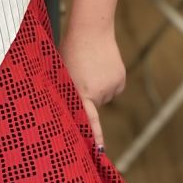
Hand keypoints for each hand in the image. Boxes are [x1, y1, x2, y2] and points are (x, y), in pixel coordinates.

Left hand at [59, 26, 125, 149]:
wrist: (91, 31)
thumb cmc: (69, 51)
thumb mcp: (62, 74)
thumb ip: (66, 92)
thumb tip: (69, 109)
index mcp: (81, 92)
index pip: (88, 121)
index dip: (93, 136)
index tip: (99, 151)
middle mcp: (98, 93)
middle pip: (93, 106)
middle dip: (87, 97)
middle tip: (80, 76)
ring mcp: (111, 86)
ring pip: (104, 97)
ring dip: (98, 88)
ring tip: (90, 68)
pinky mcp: (120, 79)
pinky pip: (113, 89)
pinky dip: (108, 82)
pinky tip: (101, 68)